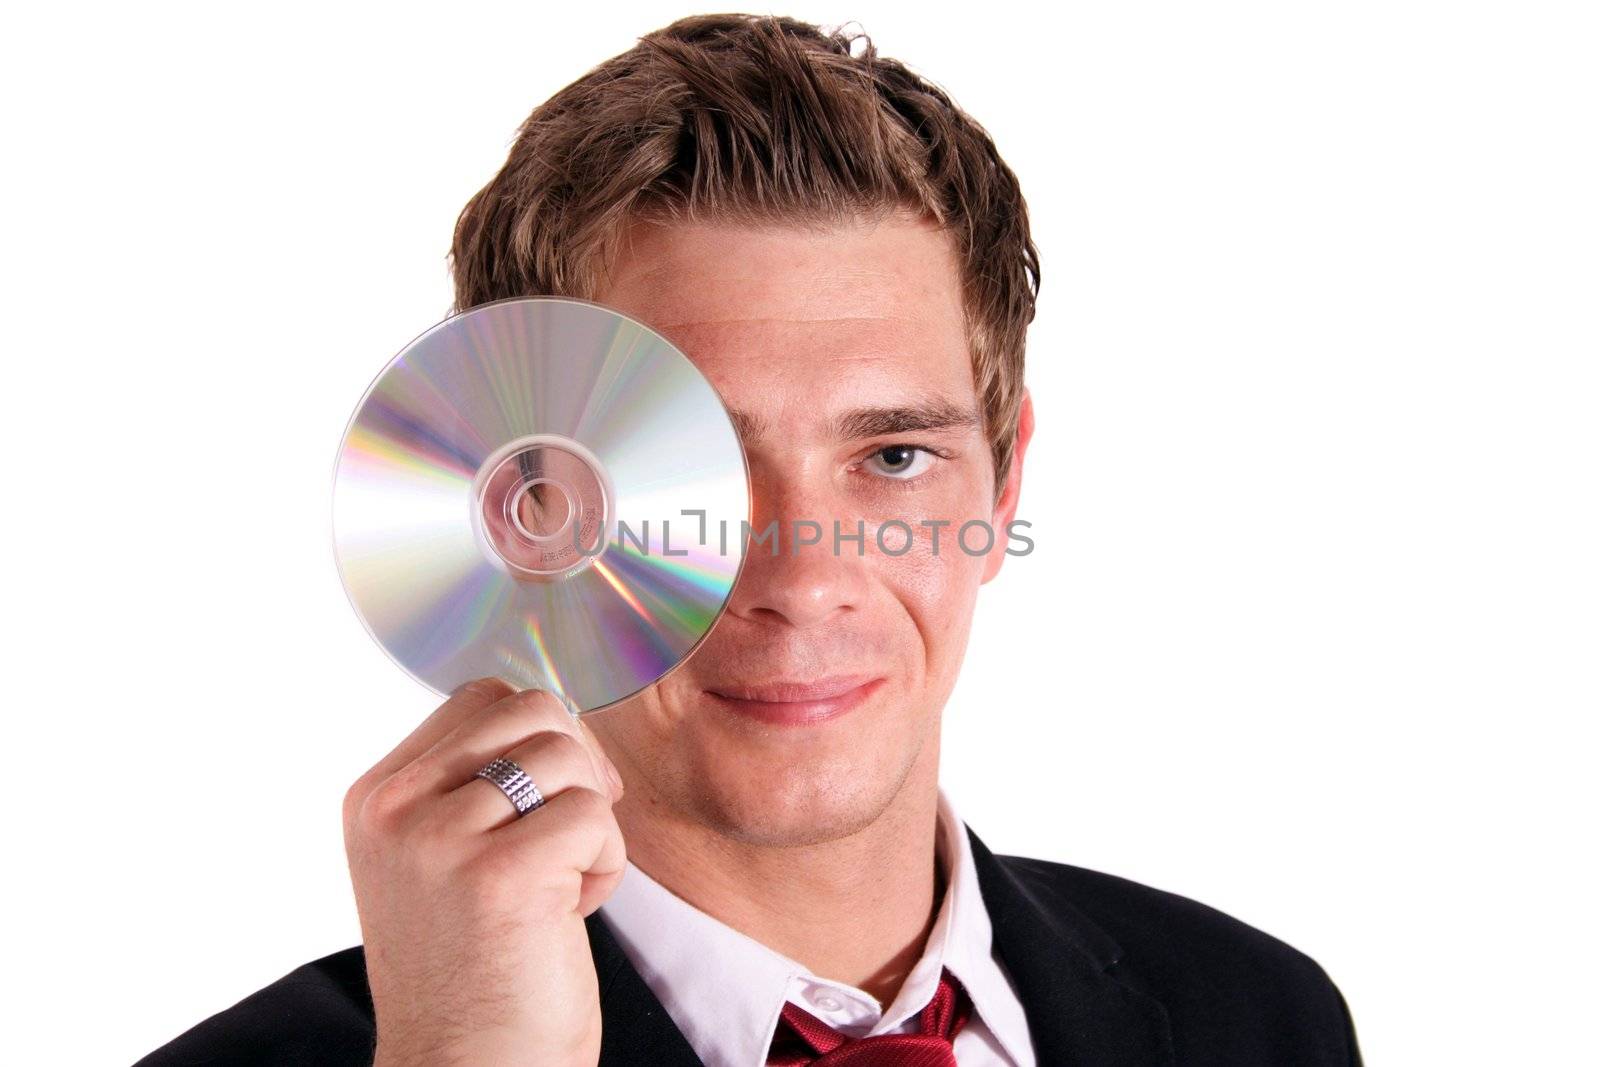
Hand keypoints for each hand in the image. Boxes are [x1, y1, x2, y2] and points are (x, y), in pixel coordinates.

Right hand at [342, 678, 626, 1066]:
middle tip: (575, 839)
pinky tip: (570, 914)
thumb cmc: (478, 969)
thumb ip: (476, 780)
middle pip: (532, 710)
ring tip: (561, 885)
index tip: (551, 802)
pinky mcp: (497, 875)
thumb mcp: (447, 857)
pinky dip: (606, 864)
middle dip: (578, 768)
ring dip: (591, 823)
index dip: (542, 735)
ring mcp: (437, 840)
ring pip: (568, 758)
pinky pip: (592, 816)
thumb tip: (561, 714)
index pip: (480, 697)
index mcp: (375, 797)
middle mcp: (393, 810)